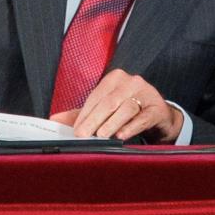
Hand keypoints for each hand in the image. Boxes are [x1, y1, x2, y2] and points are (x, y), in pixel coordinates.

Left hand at [53, 69, 182, 141]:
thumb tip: (55, 119)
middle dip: (94, 120)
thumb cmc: (129, 111)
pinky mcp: (157, 108)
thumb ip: (82, 114)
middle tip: (82, 135)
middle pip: (109, 102)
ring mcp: (146, 94)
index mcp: (115, 79)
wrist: (159, 116)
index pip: (96, 97)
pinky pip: (142, 117)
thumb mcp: (105, 110)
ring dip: (112, 123)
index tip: (75, 130)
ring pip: (125, 108)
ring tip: (101, 135)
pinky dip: (131, 127)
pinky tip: (122, 135)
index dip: (84, 115)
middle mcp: (131, 82)